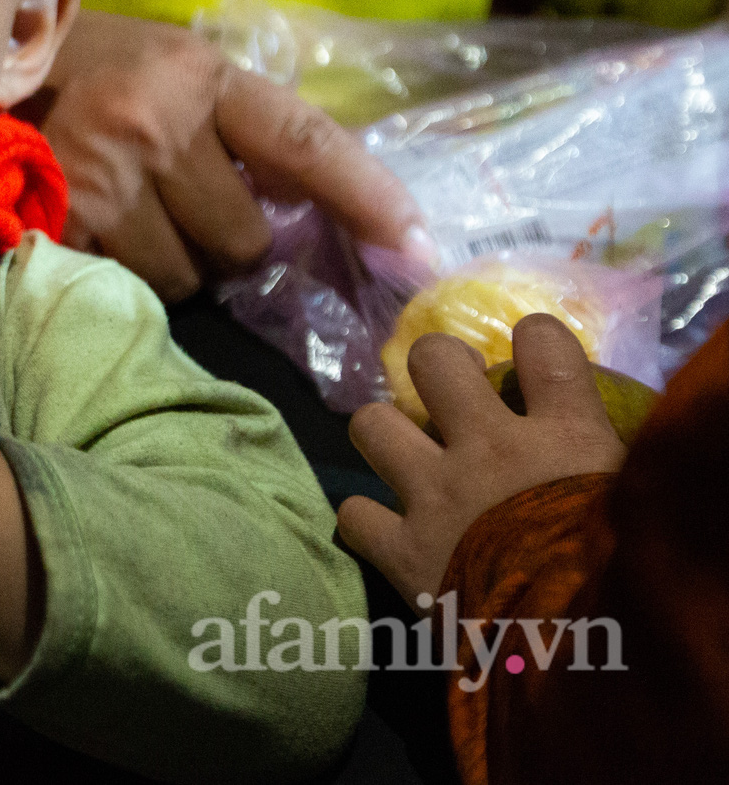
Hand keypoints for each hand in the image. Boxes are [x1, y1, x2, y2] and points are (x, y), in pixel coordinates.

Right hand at [17, 8, 429, 300]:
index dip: (368, 197)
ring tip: (119, 213)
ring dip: (165, 263)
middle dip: (222, 240)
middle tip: (175, 204)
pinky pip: (123, 288)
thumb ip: (227, 122)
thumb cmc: (68, 66)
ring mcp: (100, 178)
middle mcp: (152, 122)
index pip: (303, 142)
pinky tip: (87, 233)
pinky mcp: (54, 228)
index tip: (417, 248)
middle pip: (243, 239)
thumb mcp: (158, 66)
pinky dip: (114, 276)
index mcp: (193, 72)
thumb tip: (306, 207)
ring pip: (184, 277)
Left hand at [336, 315, 626, 607]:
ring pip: (372, 423)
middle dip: (439, 366)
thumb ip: (606, 466)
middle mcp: (489, 449)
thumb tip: (602, 451)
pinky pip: (353, 516)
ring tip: (408, 453)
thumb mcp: (637, 504)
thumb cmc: (629, 579)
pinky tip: (386, 531)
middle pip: (433, 360)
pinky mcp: (402, 551)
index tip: (532, 351)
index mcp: (565, 436)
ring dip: (387, 435)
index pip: (544, 344)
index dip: (534, 338)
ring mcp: (436, 495)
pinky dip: (365, 521)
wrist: (583, 652)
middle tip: (452, 394)